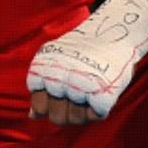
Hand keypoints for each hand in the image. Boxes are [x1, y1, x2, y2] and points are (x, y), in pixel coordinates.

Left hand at [26, 0, 147, 121]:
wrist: (115, 28)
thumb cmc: (85, 45)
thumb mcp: (56, 58)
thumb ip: (42, 84)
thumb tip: (32, 116)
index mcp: (44, 70)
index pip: (39, 106)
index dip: (51, 105)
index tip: (61, 94)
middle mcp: (58, 80)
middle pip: (56, 118)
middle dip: (67, 112)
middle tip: (78, 97)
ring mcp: (79, 88)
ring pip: (75, 120)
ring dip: (83, 112)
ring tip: (90, 94)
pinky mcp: (101, 94)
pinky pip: (96, 115)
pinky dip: (100, 108)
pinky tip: (101, 92)